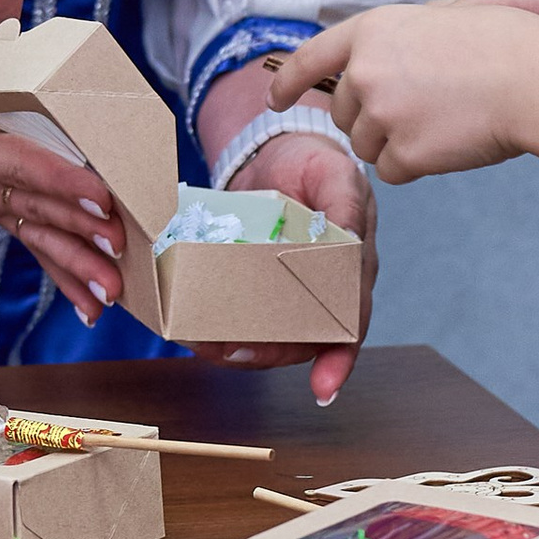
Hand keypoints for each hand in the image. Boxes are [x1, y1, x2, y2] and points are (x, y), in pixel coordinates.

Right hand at [0, 0, 129, 328]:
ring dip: (73, 266)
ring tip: (110, 293)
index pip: (16, 162)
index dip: (59, 182)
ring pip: (34, 237)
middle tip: (121, 250)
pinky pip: (34, 245)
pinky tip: (89, 306)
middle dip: (76, 233)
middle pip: (30, 209)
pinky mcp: (2, 209)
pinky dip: (61, 274)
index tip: (101, 197)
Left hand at [202, 123, 374, 406]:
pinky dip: (210, 323)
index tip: (323, 390)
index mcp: (351, 272)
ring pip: (260, 335)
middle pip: (297, 341)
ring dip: (230, 345)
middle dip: (264, 353)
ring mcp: (279, 292)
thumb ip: (345, 205)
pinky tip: (187, 323)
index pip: (351, 324)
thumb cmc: (317, 164)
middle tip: (231, 350)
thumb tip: (349, 239)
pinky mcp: (246, 284)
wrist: (275, 148)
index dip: (339, 361)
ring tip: (200, 340)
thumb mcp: (336, 174)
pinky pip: (231, 314)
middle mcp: (316, 292)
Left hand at [270, 0, 538, 184]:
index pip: (314, 57)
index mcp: (374, 29)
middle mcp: (366, 70)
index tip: (276, 98)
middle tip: (421, 110)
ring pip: (369, 146)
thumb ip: (405, 36)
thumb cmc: (509, 41)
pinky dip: (419, 164)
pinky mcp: (403, 151)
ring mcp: (382, 112)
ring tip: (446, 121)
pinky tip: (451, 143)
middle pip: (346, 112)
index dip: (291, 80)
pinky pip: (394, 171)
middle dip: (371, 118)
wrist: (536, 77)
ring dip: (399, 142)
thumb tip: (387, 59)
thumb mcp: (446, 15)